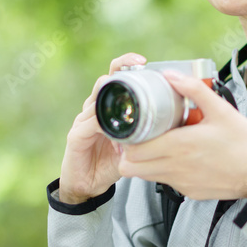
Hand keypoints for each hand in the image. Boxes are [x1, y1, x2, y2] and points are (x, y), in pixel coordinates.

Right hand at [57, 53, 145, 203]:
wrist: (88, 185)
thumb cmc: (109, 162)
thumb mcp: (133, 145)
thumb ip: (145, 133)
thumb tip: (170, 124)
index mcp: (107, 107)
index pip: (114, 77)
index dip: (126, 65)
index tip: (142, 61)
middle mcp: (93, 109)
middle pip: (104, 81)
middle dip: (120, 69)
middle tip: (137, 65)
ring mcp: (83, 121)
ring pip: (96, 99)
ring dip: (112, 95)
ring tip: (125, 90)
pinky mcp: (75, 137)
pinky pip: (88, 124)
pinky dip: (100, 122)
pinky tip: (109, 124)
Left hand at [117, 71, 246, 199]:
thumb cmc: (246, 144)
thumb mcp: (222, 110)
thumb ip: (194, 90)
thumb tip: (171, 75)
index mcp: (180, 146)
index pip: (134, 151)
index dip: (126, 140)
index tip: (131, 128)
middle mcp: (176, 168)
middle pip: (132, 167)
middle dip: (129, 152)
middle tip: (138, 136)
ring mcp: (181, 183)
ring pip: (146, 177)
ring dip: (144, 162)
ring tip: (155, 145)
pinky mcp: (189, 192)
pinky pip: (166, 182)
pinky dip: (163, 171)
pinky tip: (177, 157)